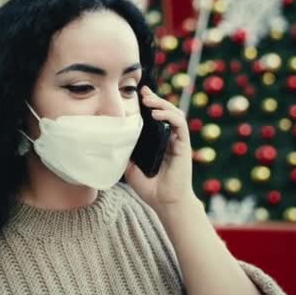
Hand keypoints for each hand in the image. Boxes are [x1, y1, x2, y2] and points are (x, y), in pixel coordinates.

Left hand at [125, 86, 195, 209]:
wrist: (165, 203)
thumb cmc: (151, 188)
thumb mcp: (131, 168)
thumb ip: (126, 154)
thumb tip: (112, 142)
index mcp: (159, 142)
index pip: (156, 117)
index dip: (149, 104)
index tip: (138, 94)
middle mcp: (169, 139)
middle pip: (165, 111)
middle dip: (155, 98)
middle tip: (143, 91)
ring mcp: (178, 141)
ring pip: (174, 114)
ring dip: (162, 104)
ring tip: (149, 100)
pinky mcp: (184, 146)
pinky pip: (180, 125)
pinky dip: (169, 116)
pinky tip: (157, 114)